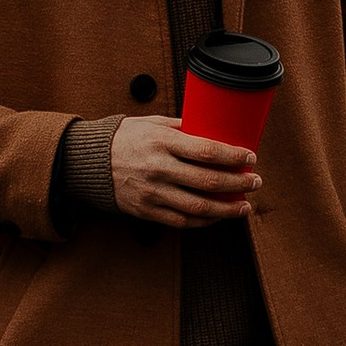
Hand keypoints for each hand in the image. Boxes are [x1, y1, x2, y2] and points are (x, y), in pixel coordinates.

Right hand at [107, 115, 259, 228]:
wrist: (90, 163)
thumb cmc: (126, 138)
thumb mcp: (153, 123)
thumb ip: (183, 128)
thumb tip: (215, 130)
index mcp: (162, 142)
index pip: (207, 151)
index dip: (234, 156)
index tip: (250, 157)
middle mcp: (158, 168)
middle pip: (209, 181)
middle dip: (239, 184)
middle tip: (255, 182)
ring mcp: (153, 192)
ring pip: (199, 208)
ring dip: (227, 209)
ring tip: (244, 206)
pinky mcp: (147, 211)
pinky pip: (182, 222)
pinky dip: (205, 222)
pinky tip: (218, 216)